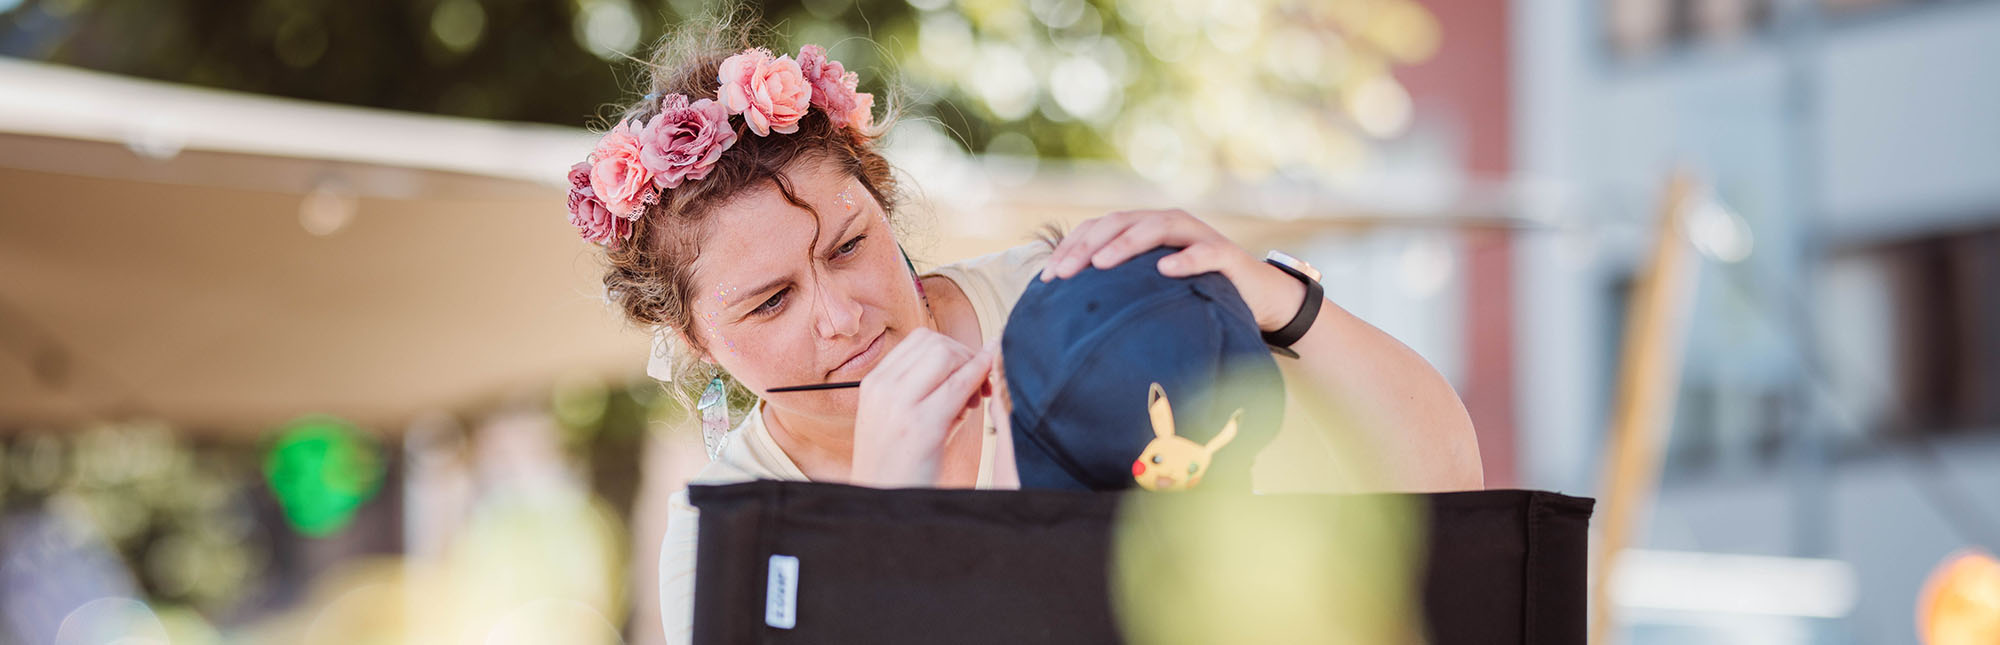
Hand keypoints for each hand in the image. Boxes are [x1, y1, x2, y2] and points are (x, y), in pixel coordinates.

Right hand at [850, 328, 993, 487]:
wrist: (882, 503)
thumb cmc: (900, 466)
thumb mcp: (901, 418)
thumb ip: (928, 388)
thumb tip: (973, 361)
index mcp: (874, 384)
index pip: (921, 340)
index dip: (953, 349)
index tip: (967, 371)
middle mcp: (882, 388)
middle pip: (936, 343)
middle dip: (966, 356)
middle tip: (978, 386)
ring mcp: (898, 404)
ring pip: (947, 355)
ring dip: (971, 369)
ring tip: (974, 400)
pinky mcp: (921, 424)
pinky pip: (959, 384)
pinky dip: (978, 378)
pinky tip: (985, 392)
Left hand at [1039, 209, 1307, 331]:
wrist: (1257, 295)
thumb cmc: (1196, 294)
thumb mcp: (1152, 291)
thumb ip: (1122, 291)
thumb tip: (1071, 319)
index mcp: (1144, 229)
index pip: (1099, 228)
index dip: (1071, 247)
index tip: (1046, 278)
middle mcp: (1168, 224)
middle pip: (1120, 222)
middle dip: (1088, 246)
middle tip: (1063, 274)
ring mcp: (1197, 235)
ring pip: (1157, 227)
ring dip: (1127, 244)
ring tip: (1102, 264)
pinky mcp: (1225, 253)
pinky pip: (1204, 251)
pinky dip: (1185, 258)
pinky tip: (1166, 269)